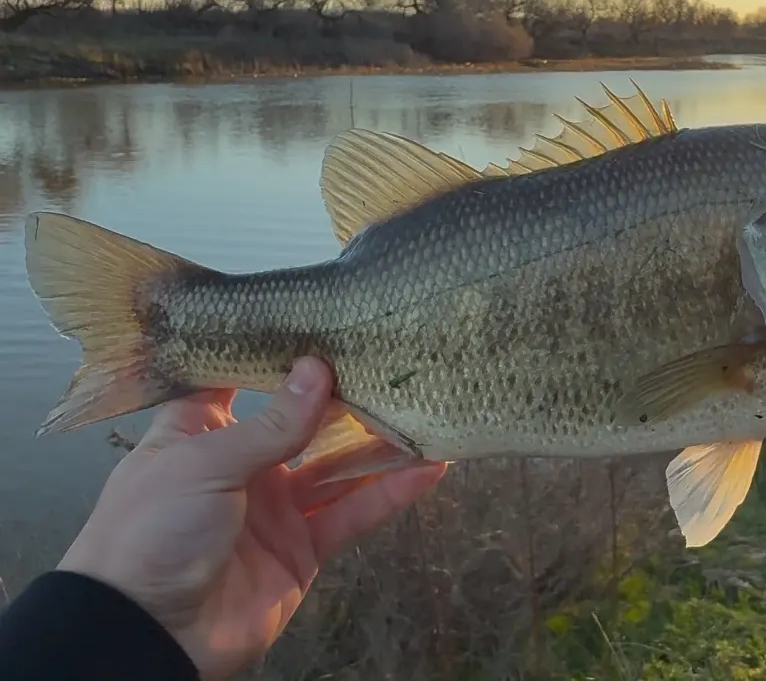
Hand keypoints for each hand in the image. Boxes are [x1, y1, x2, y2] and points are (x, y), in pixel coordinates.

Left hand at [56, 359, 445, 679]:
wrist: (146, 638)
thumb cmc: (152, 530)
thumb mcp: (204, 464)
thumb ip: (271, 422)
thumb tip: (319, 367)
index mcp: (201, 431)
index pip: (241, 378)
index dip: (277, 350)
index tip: (321, 316)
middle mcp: (242, 461)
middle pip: (302, 418)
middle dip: (343, 392)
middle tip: (391, 356)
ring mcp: (276, 506)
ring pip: (338, 464)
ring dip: (379, 441)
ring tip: (424, 405)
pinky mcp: (303, 548)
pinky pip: (353, 512)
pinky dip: (391, 492)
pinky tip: (430, 466)